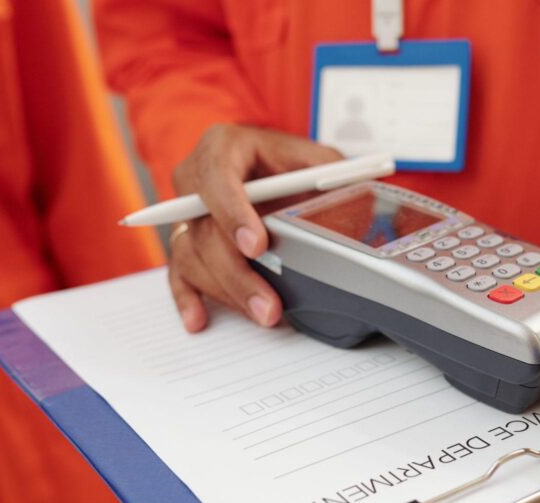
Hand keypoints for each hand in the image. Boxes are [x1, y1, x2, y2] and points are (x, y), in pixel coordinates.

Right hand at [168, 124, 341, 330]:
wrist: (270, 167)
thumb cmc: (289, 163)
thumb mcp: (317, 159)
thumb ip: (331, 175)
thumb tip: (361, 202)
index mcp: (223, 148)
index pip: (217, 177)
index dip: (233, 213)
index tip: (256, 246)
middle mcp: (195, 179)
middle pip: (203, 229)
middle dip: (238, 272)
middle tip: (269, 303)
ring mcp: (186, 214)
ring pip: (193, 257)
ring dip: (228, 292)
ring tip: (264, 314)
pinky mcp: (185, 242)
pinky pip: (179, 273)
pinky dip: (187, 298)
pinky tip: (199, 318)